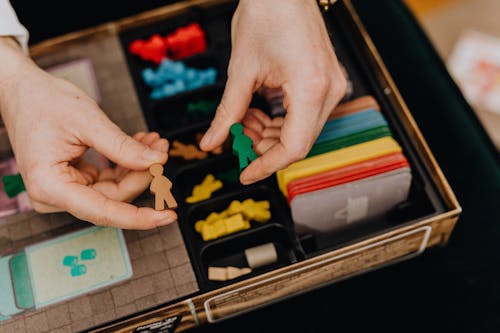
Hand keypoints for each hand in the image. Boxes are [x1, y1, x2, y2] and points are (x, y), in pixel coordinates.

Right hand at [0, 37, 176, 228]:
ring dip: (137, 166)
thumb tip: (156, 163)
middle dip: (142, 173)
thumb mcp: (88, 121)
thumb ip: (122, 146)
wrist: (23, 91)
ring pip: (115, 188)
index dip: (139, 217)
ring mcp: (65, 189)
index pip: (103, 212)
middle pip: (113, 197)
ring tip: (154, 142)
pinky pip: (108, 179)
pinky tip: (140, 144)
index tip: (168, 215)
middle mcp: (55, 195)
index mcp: (49, 186)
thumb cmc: (43, 102)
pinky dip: (126, 162)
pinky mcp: (75, 181)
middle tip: (162, 148)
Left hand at [200, 0, 345, 183]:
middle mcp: (328, 89)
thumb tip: (211, 142)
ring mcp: (331, 84)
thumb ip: (227, 112)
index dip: (267, 165)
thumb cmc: (265, 14)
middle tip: (235, 136)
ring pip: (301, 130)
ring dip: (270, 133)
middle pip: (298, 141)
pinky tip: (257, 110)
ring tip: (242, 119)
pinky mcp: (325, 80)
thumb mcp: (240, 70)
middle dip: (264, 146)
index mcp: (311, 88)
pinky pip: (305, 114)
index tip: (245, 173)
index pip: (294, 147)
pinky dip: (280, 120)